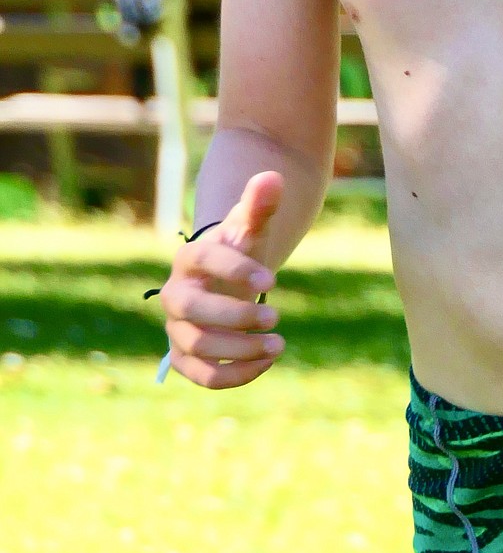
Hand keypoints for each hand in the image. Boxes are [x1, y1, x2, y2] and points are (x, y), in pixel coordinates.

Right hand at [159, 171, 285, 388]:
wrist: (226, 278)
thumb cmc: (240, 248)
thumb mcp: (251, 225)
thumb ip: (260, 203)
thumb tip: (273, 177)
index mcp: (189, 257)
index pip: (205, 260)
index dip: (236, 270)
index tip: (273, 282)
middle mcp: (174, 293)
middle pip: (194, 310)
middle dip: (236, 317)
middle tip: (277, 318)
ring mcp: (176, 327)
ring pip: (197, 346)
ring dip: (239, 350)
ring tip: (279, 344)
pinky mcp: (184, 357)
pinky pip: (200, 375)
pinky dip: (233, 375)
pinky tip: (266, 363)